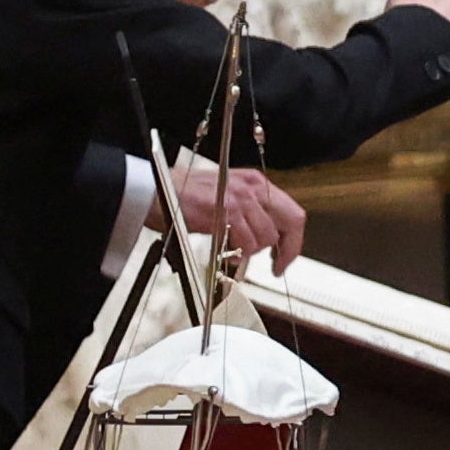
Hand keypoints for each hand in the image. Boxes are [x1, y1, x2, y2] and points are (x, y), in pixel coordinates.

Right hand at [170, 157, 307, 270]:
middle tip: (276, 267)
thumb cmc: (182, 194)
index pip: (291, 212)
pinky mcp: (226, 212)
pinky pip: (246, 242)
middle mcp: (252, 187)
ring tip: (234, 250)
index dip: (293, 239)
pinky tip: (226, 251)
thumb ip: (249, 212)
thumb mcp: (225, 195)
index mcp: (255, 182)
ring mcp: (240, 199)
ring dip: (252, 250)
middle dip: (287, 250)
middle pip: (291, 221)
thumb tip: (264, 237)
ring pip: (266, 237)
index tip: (286, 257)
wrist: (155, 190)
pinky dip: (238, 253)